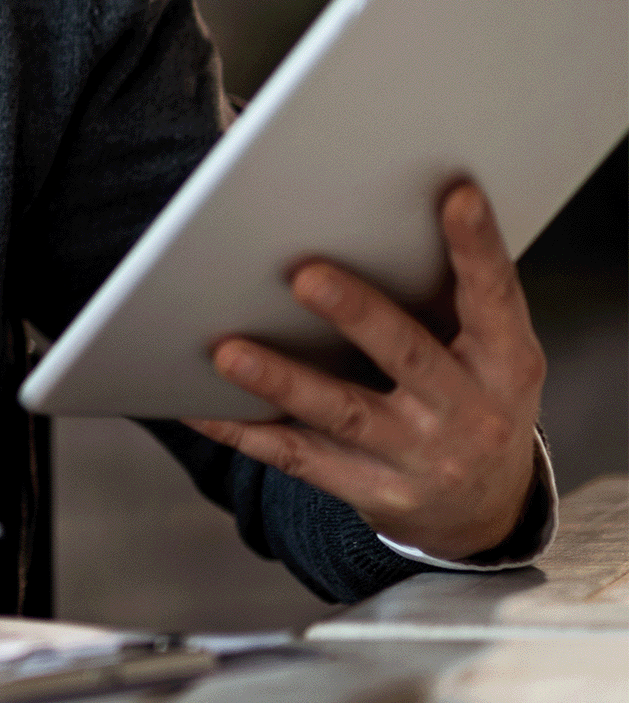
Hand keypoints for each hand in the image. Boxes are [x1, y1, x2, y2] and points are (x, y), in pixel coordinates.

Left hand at [189, 182, 543, 560]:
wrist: (485, 508)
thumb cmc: (472, 399)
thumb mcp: (489, 355)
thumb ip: (449, 300)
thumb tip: (374, 218)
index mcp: (506, 361)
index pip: (495, 296)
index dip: (478, 247)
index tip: (456, 195)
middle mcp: (471, 411)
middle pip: (408, 354)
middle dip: (357, 315)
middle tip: (305, 275)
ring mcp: (422, 457)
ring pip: (343, 413)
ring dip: (282, 381)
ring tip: (227, 351)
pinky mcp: (375, 491)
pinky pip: (298, 457)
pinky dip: (244, 430)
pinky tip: (196, 406)